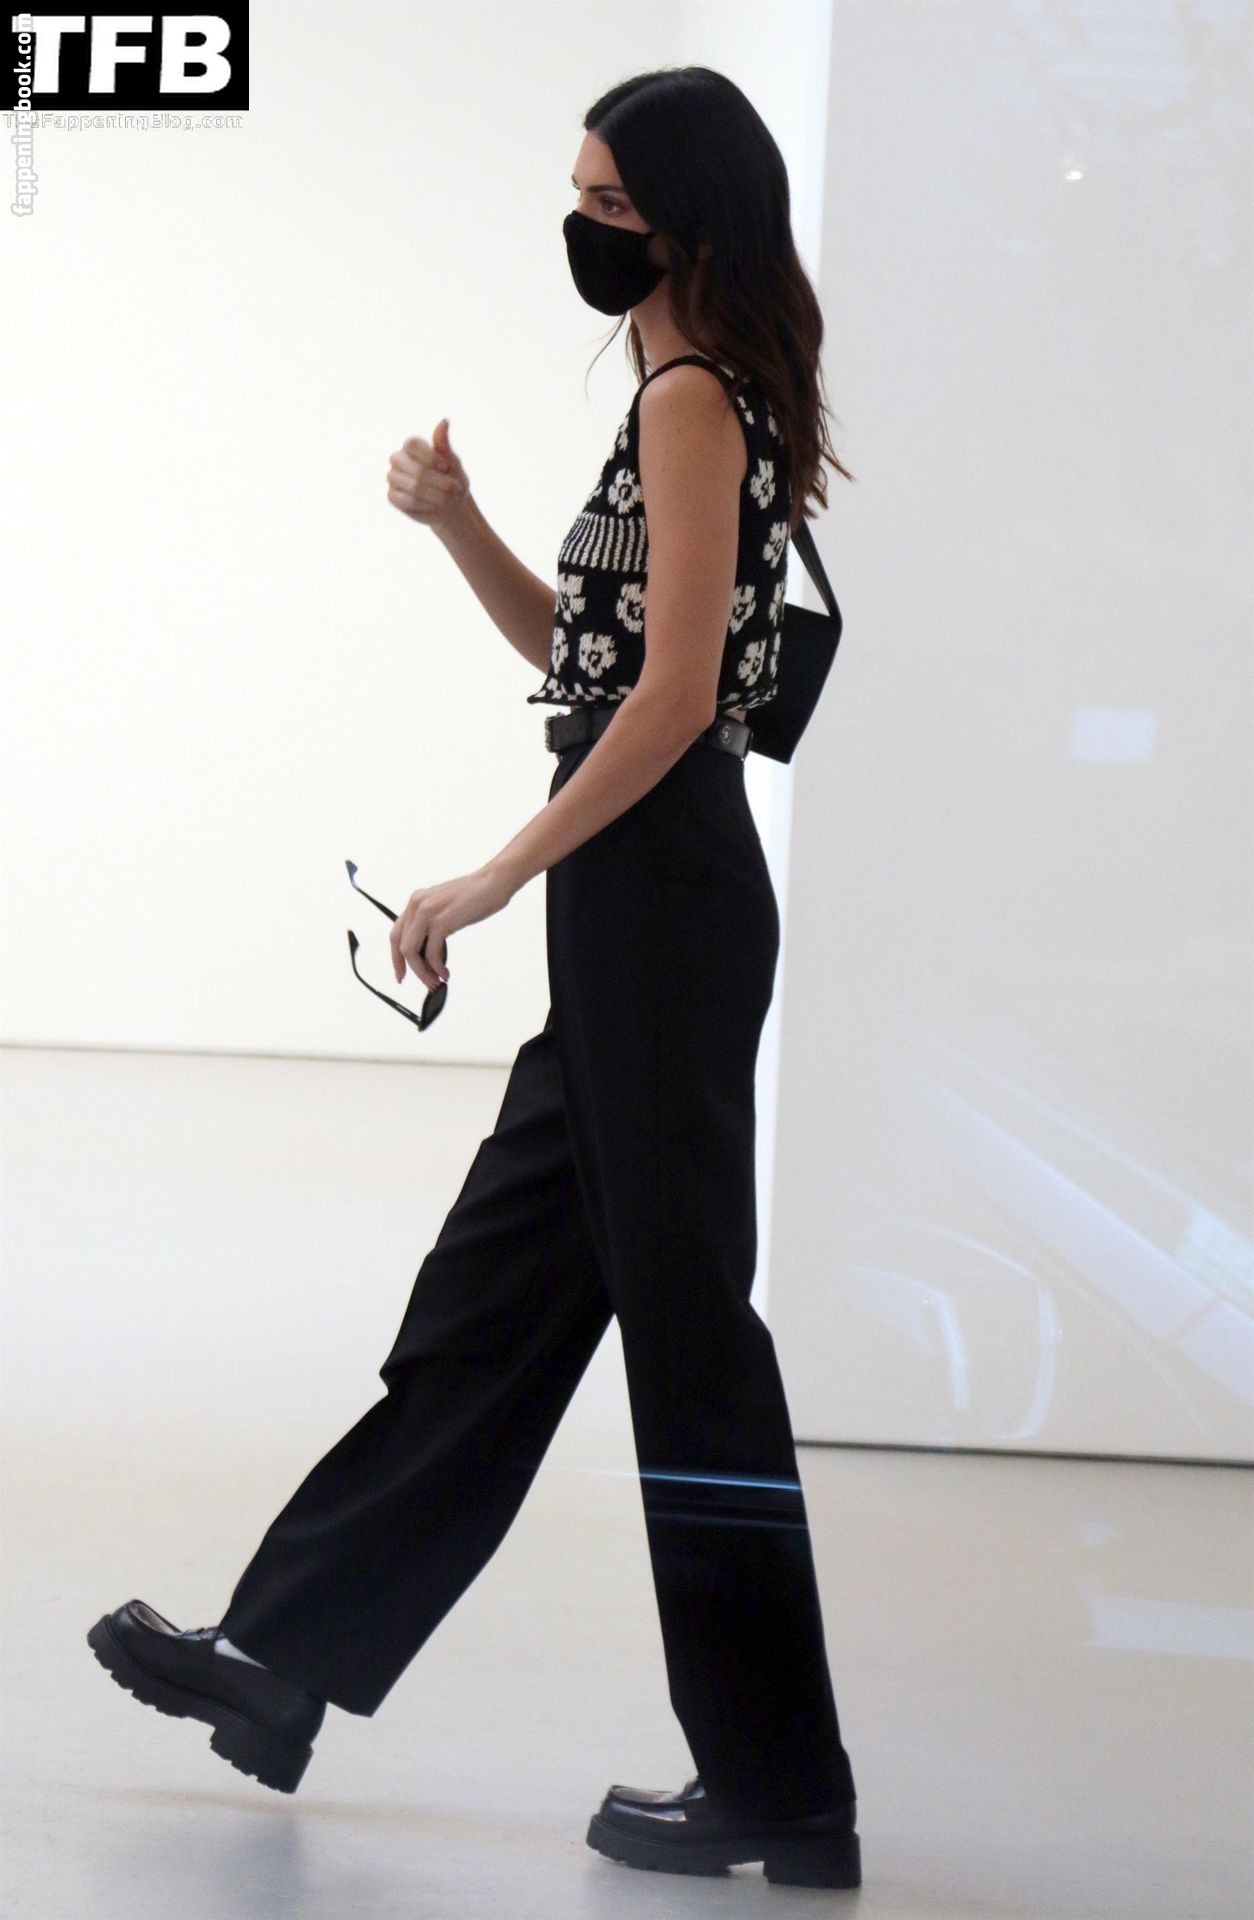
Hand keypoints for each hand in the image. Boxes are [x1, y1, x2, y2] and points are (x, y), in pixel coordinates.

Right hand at [386, 418, 470, 531]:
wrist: (450, 505)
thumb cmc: (451, 479)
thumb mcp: (452, 462)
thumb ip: (444, 444)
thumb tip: (444, 421)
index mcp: (410, 446)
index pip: (411, 444)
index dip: (430, 457)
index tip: (446, 468)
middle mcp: (398, 459)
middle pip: (415, 468)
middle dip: (440, 482)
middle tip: (456, 489)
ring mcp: (392, 478)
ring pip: (413, 487)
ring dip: (436, 495)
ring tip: (449, 499)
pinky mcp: (392, 496)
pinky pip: (407, 501)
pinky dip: (426, 505)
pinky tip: (434, 505)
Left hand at [391, 863, 514, 990]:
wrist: (493, 883)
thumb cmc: (476, 896)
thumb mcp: (445, 909)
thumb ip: (431, 926)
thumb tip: (428, 954)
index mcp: (416, 901)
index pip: (396, 935)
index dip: (396, 958)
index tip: (402, 974)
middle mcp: (417, 905)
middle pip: (400, 946)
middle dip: (411, 970)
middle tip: (425, 982)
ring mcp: (427, 912)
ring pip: (412, 952)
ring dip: (423, 972)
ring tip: (436, 981)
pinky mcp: (441, 921)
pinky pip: (431, 953)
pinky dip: (437, 967)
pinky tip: (444, 972)